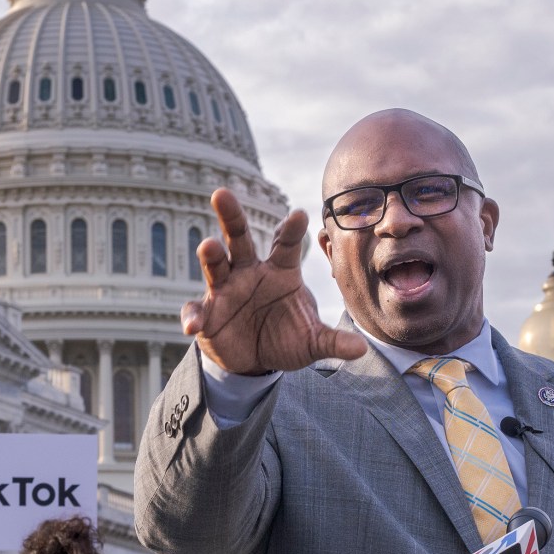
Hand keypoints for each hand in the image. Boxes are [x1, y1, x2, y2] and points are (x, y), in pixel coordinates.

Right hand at [182, 190, 366, 377]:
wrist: (257, 360)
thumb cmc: (287, 338)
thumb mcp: (312, 342)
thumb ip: (332, 342)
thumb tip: (361, 348)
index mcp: (280, 271)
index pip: (285, 244)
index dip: (291, 230)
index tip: (298, 214)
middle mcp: (249, 272)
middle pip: (239, 238)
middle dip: (231, 216)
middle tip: (222, 194)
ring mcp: (226, 290)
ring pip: (215, 264)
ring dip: (210, 254)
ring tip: (208, 246)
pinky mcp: (208, 313)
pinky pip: (197, 310)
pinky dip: (193, 316)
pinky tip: (192, 325)